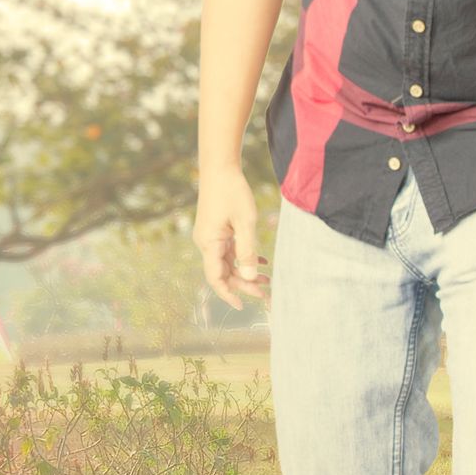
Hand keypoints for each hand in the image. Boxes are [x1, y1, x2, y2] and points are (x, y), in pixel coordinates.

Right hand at [192, 168, 268, 309]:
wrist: (220, 168)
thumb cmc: (233, 192)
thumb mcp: (246, 223)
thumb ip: (248, 251)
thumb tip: (249, 278)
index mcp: (209, 243)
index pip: (216, 277)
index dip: (229, 294)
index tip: (244, 306)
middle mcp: (206, 242)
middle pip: (224, 273)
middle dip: (244, 285)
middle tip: (268, 294)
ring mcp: (211, 236)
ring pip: (229, 263)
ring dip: (247, 272)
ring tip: (268, 280)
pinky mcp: (218, 230)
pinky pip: (230, 251)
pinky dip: (245, 259)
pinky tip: (263, 262)